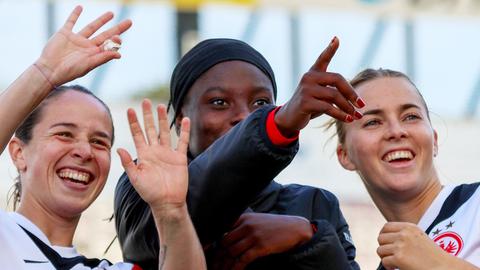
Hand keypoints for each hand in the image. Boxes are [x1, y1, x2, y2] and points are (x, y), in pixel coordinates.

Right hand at [35, 5, 131, 86]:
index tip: (120, 37)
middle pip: (105, 34)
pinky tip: (80, 7)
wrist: (49, 70)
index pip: (109, 45)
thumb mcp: (88, 65)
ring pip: (92, 27)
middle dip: (117, 28)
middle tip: (129, 21)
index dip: (117, 40)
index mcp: (94, 54)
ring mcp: (76, 39)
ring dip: (101, 20)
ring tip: (111, 13)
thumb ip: (103, 58)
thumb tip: (119, 54)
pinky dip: (75, 15)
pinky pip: (71, 22)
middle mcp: (87, 46)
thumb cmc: (69, 71)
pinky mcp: (64, 34)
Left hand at [118, 99, 189, 213]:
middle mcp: (155, 151)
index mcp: (144, 155)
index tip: (130, 110)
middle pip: (151, 129)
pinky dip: (184, 130)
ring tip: (161, 106)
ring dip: (163, 119)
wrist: (167, 202)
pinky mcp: (179, 158)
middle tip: (145, 101)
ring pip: (165, 132)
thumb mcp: (136, 178)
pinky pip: (182, 141)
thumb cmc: (150, 192)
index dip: (133, 122)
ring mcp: (168, 153)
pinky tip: (184, 119)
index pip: (137, 134)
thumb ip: (128, 163)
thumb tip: (119, 148)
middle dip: (147, 115)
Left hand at [213, 213, 312, 269]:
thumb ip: (241, 226)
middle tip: (214, 265)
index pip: (222, 229)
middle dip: (218, 256)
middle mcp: (246, 225)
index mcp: (243, 217)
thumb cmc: (274, 226)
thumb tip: (225, 238)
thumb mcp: (256, 220)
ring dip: (225, 265)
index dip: (212, 242)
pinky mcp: (261, 247)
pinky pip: (243, 260)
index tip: (206, 251)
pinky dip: (236, 268)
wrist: (295, 228)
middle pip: (224, 242)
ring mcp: (253, 236)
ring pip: (232, 252)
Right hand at [274, 37, 364, 136]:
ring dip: (348, 107)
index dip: (330, 49)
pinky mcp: (305, 102)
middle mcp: (309, 78)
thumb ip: (333, 91)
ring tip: (356, 116)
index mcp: (313, 73)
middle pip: (337, 79)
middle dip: (351, 93)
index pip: (322, 58)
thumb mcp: (321, 94)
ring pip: (334, 96)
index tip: (336, 39)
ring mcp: (306, 89)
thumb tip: (355, 100)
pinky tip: (348, 119)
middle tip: (361, 104)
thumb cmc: (310, 104)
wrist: (290, 117)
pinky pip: (328, 108)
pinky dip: (340, 115)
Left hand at [377, 222, 450, 269]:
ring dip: (385, 258)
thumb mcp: (418, 237)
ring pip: (380, 250)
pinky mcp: (399, 258)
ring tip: (394, 263)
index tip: (386, 244)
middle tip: (390, 255)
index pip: (386, 227)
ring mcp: (401, 245)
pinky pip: (384, 261)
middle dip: (384, 248)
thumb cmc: (432, 256)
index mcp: (409, 227)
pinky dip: (388, 267)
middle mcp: (404, 234)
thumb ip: (404, 234)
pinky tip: (396, 268)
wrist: (444, 267)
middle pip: (380, 238)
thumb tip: (383, 237)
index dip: (383, 236)